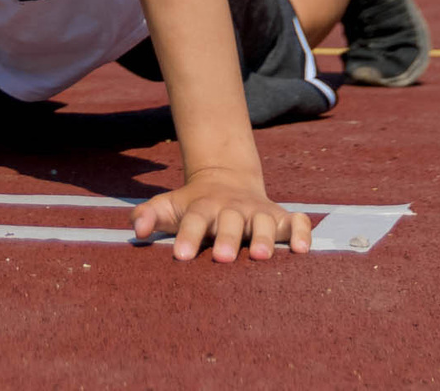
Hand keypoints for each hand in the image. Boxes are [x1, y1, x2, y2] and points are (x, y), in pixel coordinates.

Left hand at [132, 168, 309, 262]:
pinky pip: (296, 222)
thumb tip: (136, 230)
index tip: (179, 256)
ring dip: (264, 238)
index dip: (186, 236)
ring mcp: (259, 211)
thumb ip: (149, 215)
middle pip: (230, 221)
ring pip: (263, 222)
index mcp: (204, 207)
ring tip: (260, 256)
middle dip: (227, 239)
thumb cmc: (194, 206)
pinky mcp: (282, 217)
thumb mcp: (169, 206)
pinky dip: (301, 232)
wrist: (226, 180)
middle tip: (222, 258)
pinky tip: (302, 250)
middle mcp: (233, 208)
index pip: (193, 221)